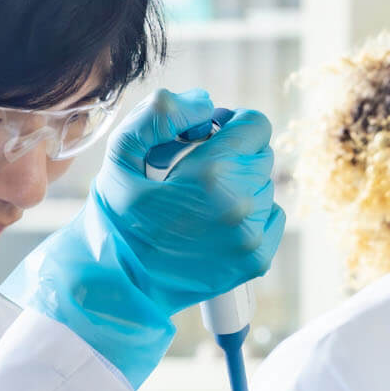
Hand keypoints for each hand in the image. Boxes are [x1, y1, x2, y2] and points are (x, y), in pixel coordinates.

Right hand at [0, 89, 283, 387]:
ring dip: (241, 185)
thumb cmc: (116, 218)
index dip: (231, 123)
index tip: (209, 136)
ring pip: (266, 186)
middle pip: (262, 155)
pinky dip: (251, 214)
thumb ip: (160, 114)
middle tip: (196, 172)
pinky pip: (273, 217)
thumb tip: (205, 104)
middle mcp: (241, 205)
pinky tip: (217, 223)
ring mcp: (252, 236)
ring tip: (201, 202)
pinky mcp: (257, 260)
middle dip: (233, 154)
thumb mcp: (121, 155)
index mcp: (212, 174)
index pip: (256, 125)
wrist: (118, 286)